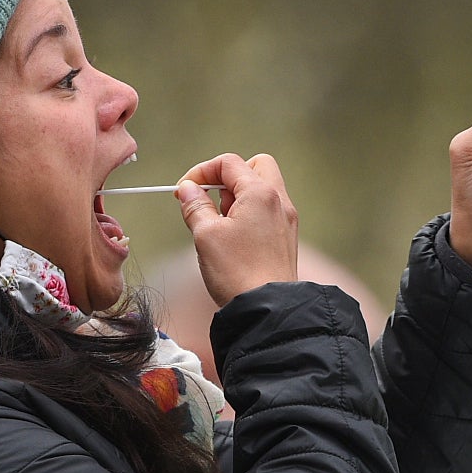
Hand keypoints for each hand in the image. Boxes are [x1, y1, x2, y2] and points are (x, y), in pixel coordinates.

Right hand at [180, 152, 297, 305]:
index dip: (201, 172)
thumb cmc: (238, 273)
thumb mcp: (206, 235)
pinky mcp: (286, 237)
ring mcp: (286, 219)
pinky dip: (249, 214)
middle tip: (210, 201)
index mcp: (260, 193)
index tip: (185, 191)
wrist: (267, 308)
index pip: (228, 163)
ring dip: (238, 197)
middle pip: (254, 167)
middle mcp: (279, 200)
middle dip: (227, 178)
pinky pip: (267, 211)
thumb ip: (195, 206)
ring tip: (221, 225)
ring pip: (262, 189)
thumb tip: (188, 190)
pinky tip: (235, 239)